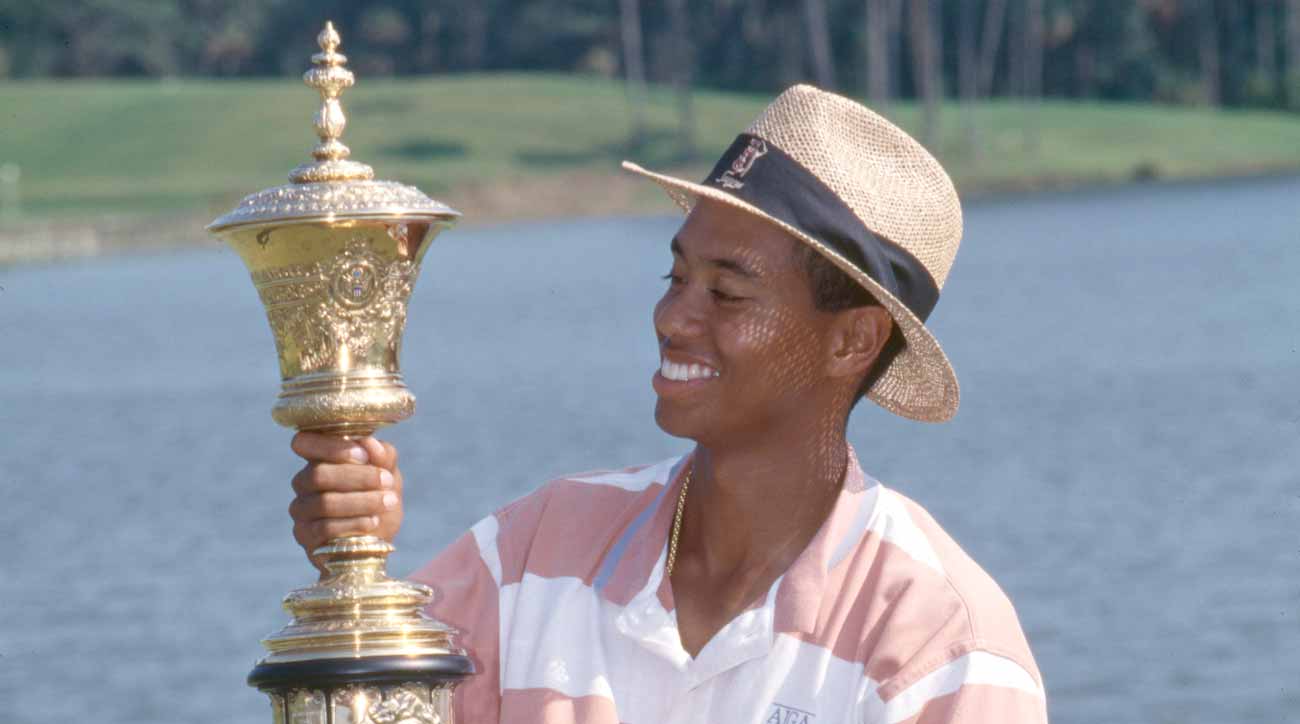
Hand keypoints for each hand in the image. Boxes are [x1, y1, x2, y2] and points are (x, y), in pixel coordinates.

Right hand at [288, 432, 403, 572]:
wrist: (379, 538)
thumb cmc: (379, 497)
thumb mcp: (389, 473)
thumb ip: (382, 456)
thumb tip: (370, 444)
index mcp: (319, 458)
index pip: (304, 442)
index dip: (331, 447)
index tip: (364, 455)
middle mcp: (303, 482)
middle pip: (318, 474)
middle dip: (358, 477)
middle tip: (387, 481)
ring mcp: (301, 510)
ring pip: (324, 502)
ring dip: (362, 501)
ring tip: (389, 502)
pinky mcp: (305, 536)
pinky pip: (324, 529)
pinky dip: (354, 523)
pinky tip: (373, 522)